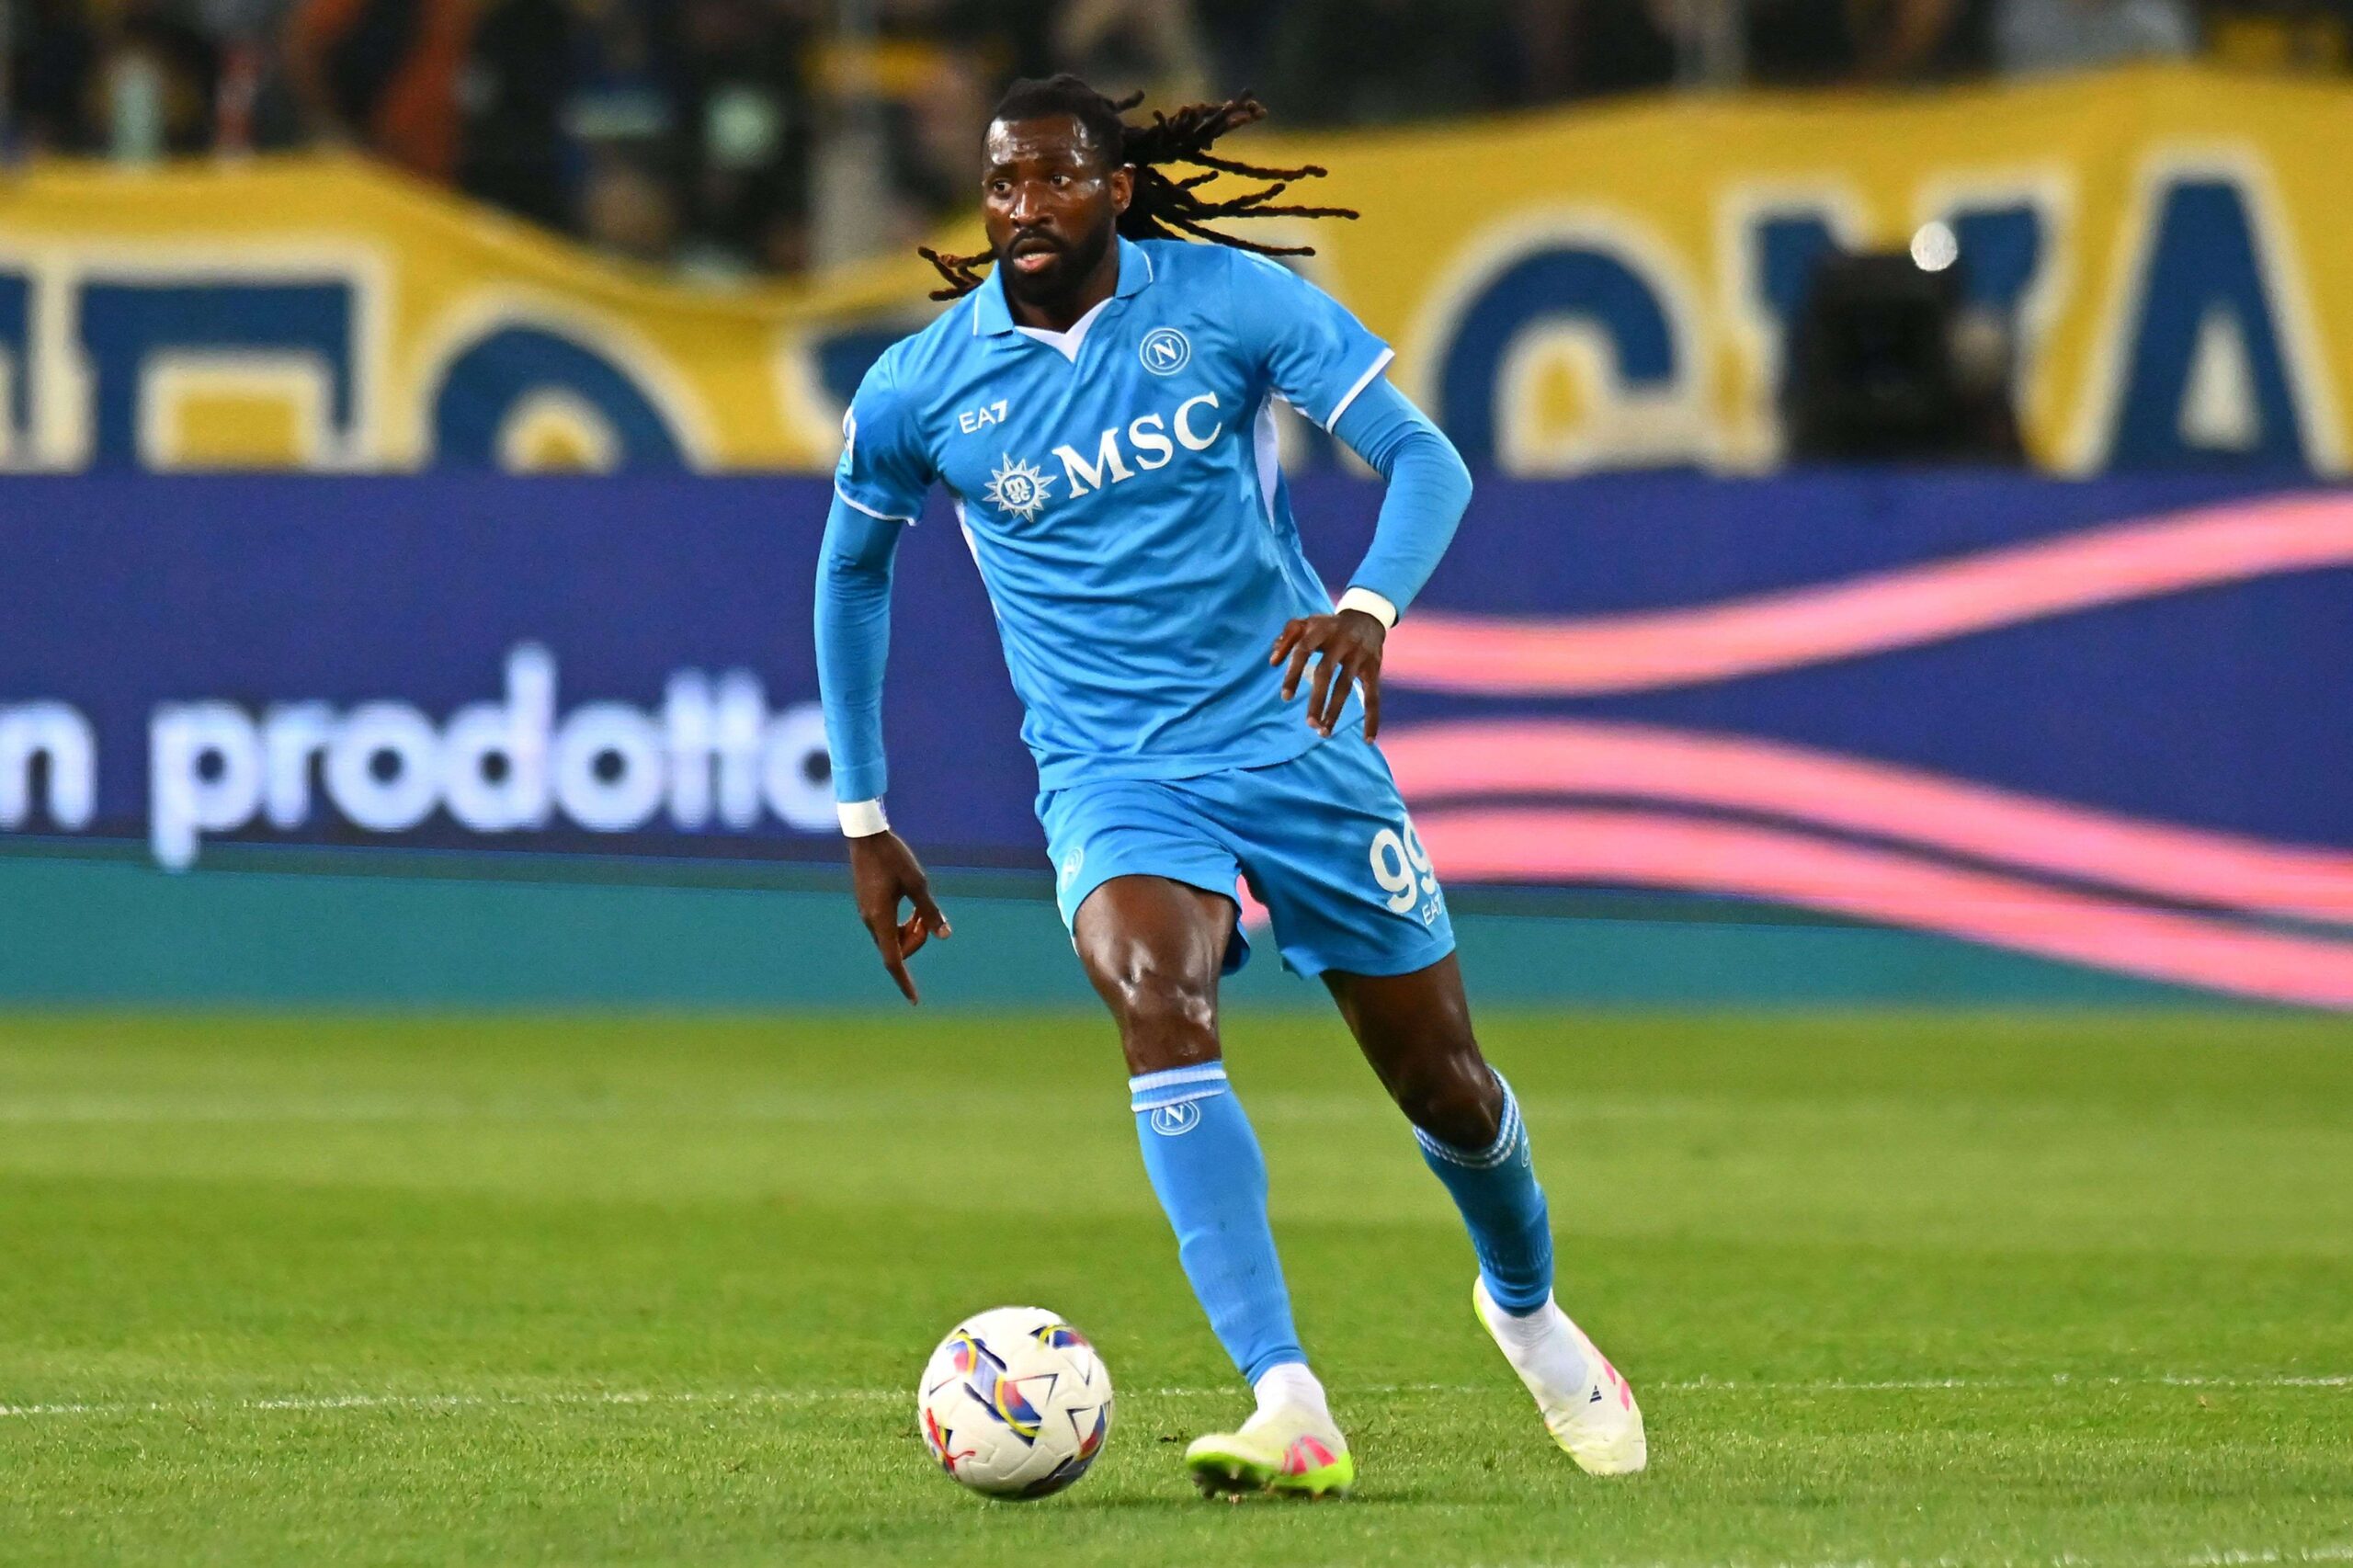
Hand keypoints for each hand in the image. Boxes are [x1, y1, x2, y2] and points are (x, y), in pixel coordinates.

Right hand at [847, 831, 949, 1003]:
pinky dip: (902, 924)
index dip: (905, 982)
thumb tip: (945, 935)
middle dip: (917, 941)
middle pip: (896, 949)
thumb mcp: (918, 883)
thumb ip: (930, 911)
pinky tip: (912, 906)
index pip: (893, 961)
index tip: (915, 1000)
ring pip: (892, 938)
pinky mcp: (867, 906)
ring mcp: (867, 914)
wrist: (866, 837)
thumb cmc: (893, 857)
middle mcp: (870, 921)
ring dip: (911, 931)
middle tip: (927, 916)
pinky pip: (886, 926)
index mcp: (881, 919)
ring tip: (921, 909)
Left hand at [1271, 608, 1386, 738]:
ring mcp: (1359, 655)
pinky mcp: (1373, 668)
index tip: (1285, 698)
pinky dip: (1372, 718)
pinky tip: (1368, 739)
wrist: (1366, 617)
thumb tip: (1273, 662)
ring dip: (1335, 712)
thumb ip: (1286, 638)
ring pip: (1346, 686)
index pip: (1303, 651)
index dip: (1294, 674)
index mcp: (1320, 630)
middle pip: (1326, 673)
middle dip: (1317, 700)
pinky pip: (1373, 696)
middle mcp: (1341, 641)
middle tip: (1309, 723)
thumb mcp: (1305, 623)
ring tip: (1323, 733)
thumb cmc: (1327, 625)